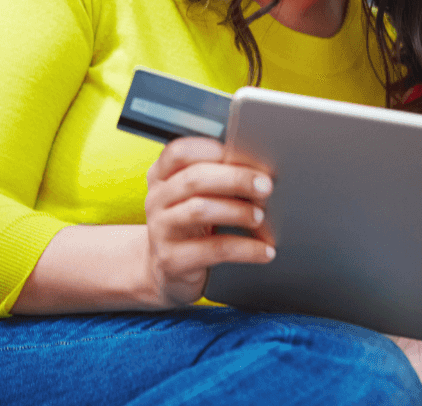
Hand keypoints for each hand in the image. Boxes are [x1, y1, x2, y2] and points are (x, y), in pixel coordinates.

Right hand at [144, 137, 275, 306]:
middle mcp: (156, 199)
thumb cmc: (190, 224)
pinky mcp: (171, 260)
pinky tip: (264, 251)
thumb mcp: (195, 196)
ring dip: (238, 211)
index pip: (180, 152)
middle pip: (194, 178)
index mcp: (161, 175)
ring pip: (200, 210)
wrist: (165, 270)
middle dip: (236, 179)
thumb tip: (259, 172)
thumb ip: (217, 178)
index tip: (246, 156)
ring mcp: (161, 229)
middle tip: (265, 186)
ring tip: (260, 217)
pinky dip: (245, 249)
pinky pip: (213, 249)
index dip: (213, 150)